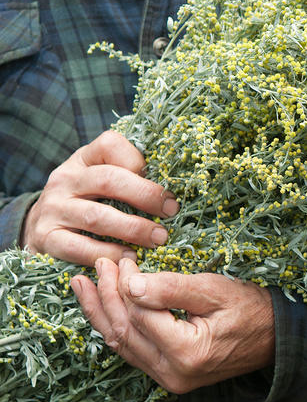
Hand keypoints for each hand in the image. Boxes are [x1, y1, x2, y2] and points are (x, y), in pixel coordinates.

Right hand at [21, 130, 177, 265]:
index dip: (138, 161)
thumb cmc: (87, 200)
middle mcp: (65, 180)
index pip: (110, 145)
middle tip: (171, 211)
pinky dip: (108, 253)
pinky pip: (79, 248)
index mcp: (83, 159)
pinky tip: (129, 257)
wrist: (40, 226)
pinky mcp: (46, 238)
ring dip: (133, 229)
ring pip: (97, 217)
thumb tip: (171, 189)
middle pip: (109, 180)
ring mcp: (52, 209)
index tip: (164, 182)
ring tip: (158, 238)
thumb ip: (130, 175)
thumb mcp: (102, 178)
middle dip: (146, 196)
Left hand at [71, 258, 274, 393]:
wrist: (275, 336)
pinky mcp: (168, 374)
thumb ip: (173, 287)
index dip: (126, 284)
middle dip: (106, 295)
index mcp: (187, 352)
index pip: (140, 314)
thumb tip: (132, 283)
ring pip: (122, 344)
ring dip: (100, 313)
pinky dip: (114, 327)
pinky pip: (132, 351)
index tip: (125, 257)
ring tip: (82, 285)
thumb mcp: (216, 290)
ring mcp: (169, 378)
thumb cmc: (252, 308)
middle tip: (100, 264)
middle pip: (124, 331)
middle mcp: (173, 373)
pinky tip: (102, 309)